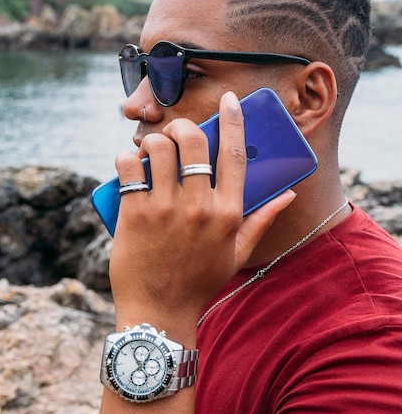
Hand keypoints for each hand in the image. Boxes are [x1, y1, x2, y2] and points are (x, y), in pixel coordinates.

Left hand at [109, 92, 294, 337]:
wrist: (159, 313)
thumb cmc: (199, 281)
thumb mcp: (237, 252)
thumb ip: (262, 220)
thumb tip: (288, 194)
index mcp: (227, 213)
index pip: (234, 155)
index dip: (233, 121)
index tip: (230, 100)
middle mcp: (199, 207)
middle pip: (193, 140)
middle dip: (182, 126)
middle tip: (176, 133)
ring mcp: (164, 210)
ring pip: (157, 147)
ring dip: (152, 142)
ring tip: (149, 154)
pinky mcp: (134, 215)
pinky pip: (127, 167)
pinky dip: (125, 159)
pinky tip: (129, 166)